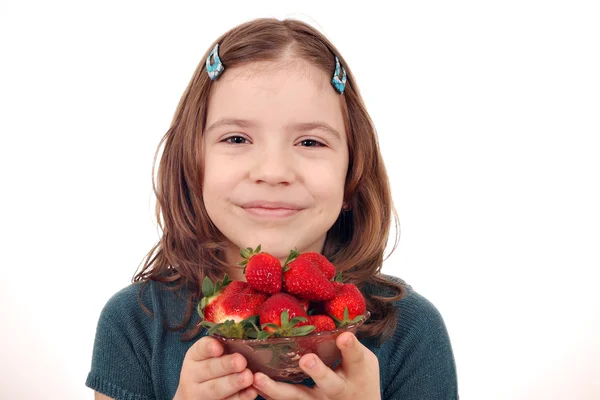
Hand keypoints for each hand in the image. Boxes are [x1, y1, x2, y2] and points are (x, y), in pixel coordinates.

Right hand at [173, 336, 257, 399]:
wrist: (196, 395)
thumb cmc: (210, 368)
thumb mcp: (209, 356)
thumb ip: (224, 347)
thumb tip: (247, 338)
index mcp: (194, 357)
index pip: (200, 349)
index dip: (209, 347)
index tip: (219, 347)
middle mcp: (194, 375)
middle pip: (209, 369)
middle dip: (225, 365)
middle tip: (241, 361)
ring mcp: (201, 393)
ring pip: (215, 388)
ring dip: (233, 383)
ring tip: (248, 377)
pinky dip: (240, 397)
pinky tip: (252, 391)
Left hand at [252, 332, 380, 399]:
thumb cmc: (357, 377)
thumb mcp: (360, 360)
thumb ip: (348, 341)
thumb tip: (329, 307)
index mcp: (357, 373)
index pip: (356, 357)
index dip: (350, 347)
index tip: (345, 335)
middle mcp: (339, 391)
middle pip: (330, 383)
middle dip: (318, 372)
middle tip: (306, 360)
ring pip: (298, 397)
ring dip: (277, 390)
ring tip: (258, 378)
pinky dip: (267, 394)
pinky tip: (251, 385)